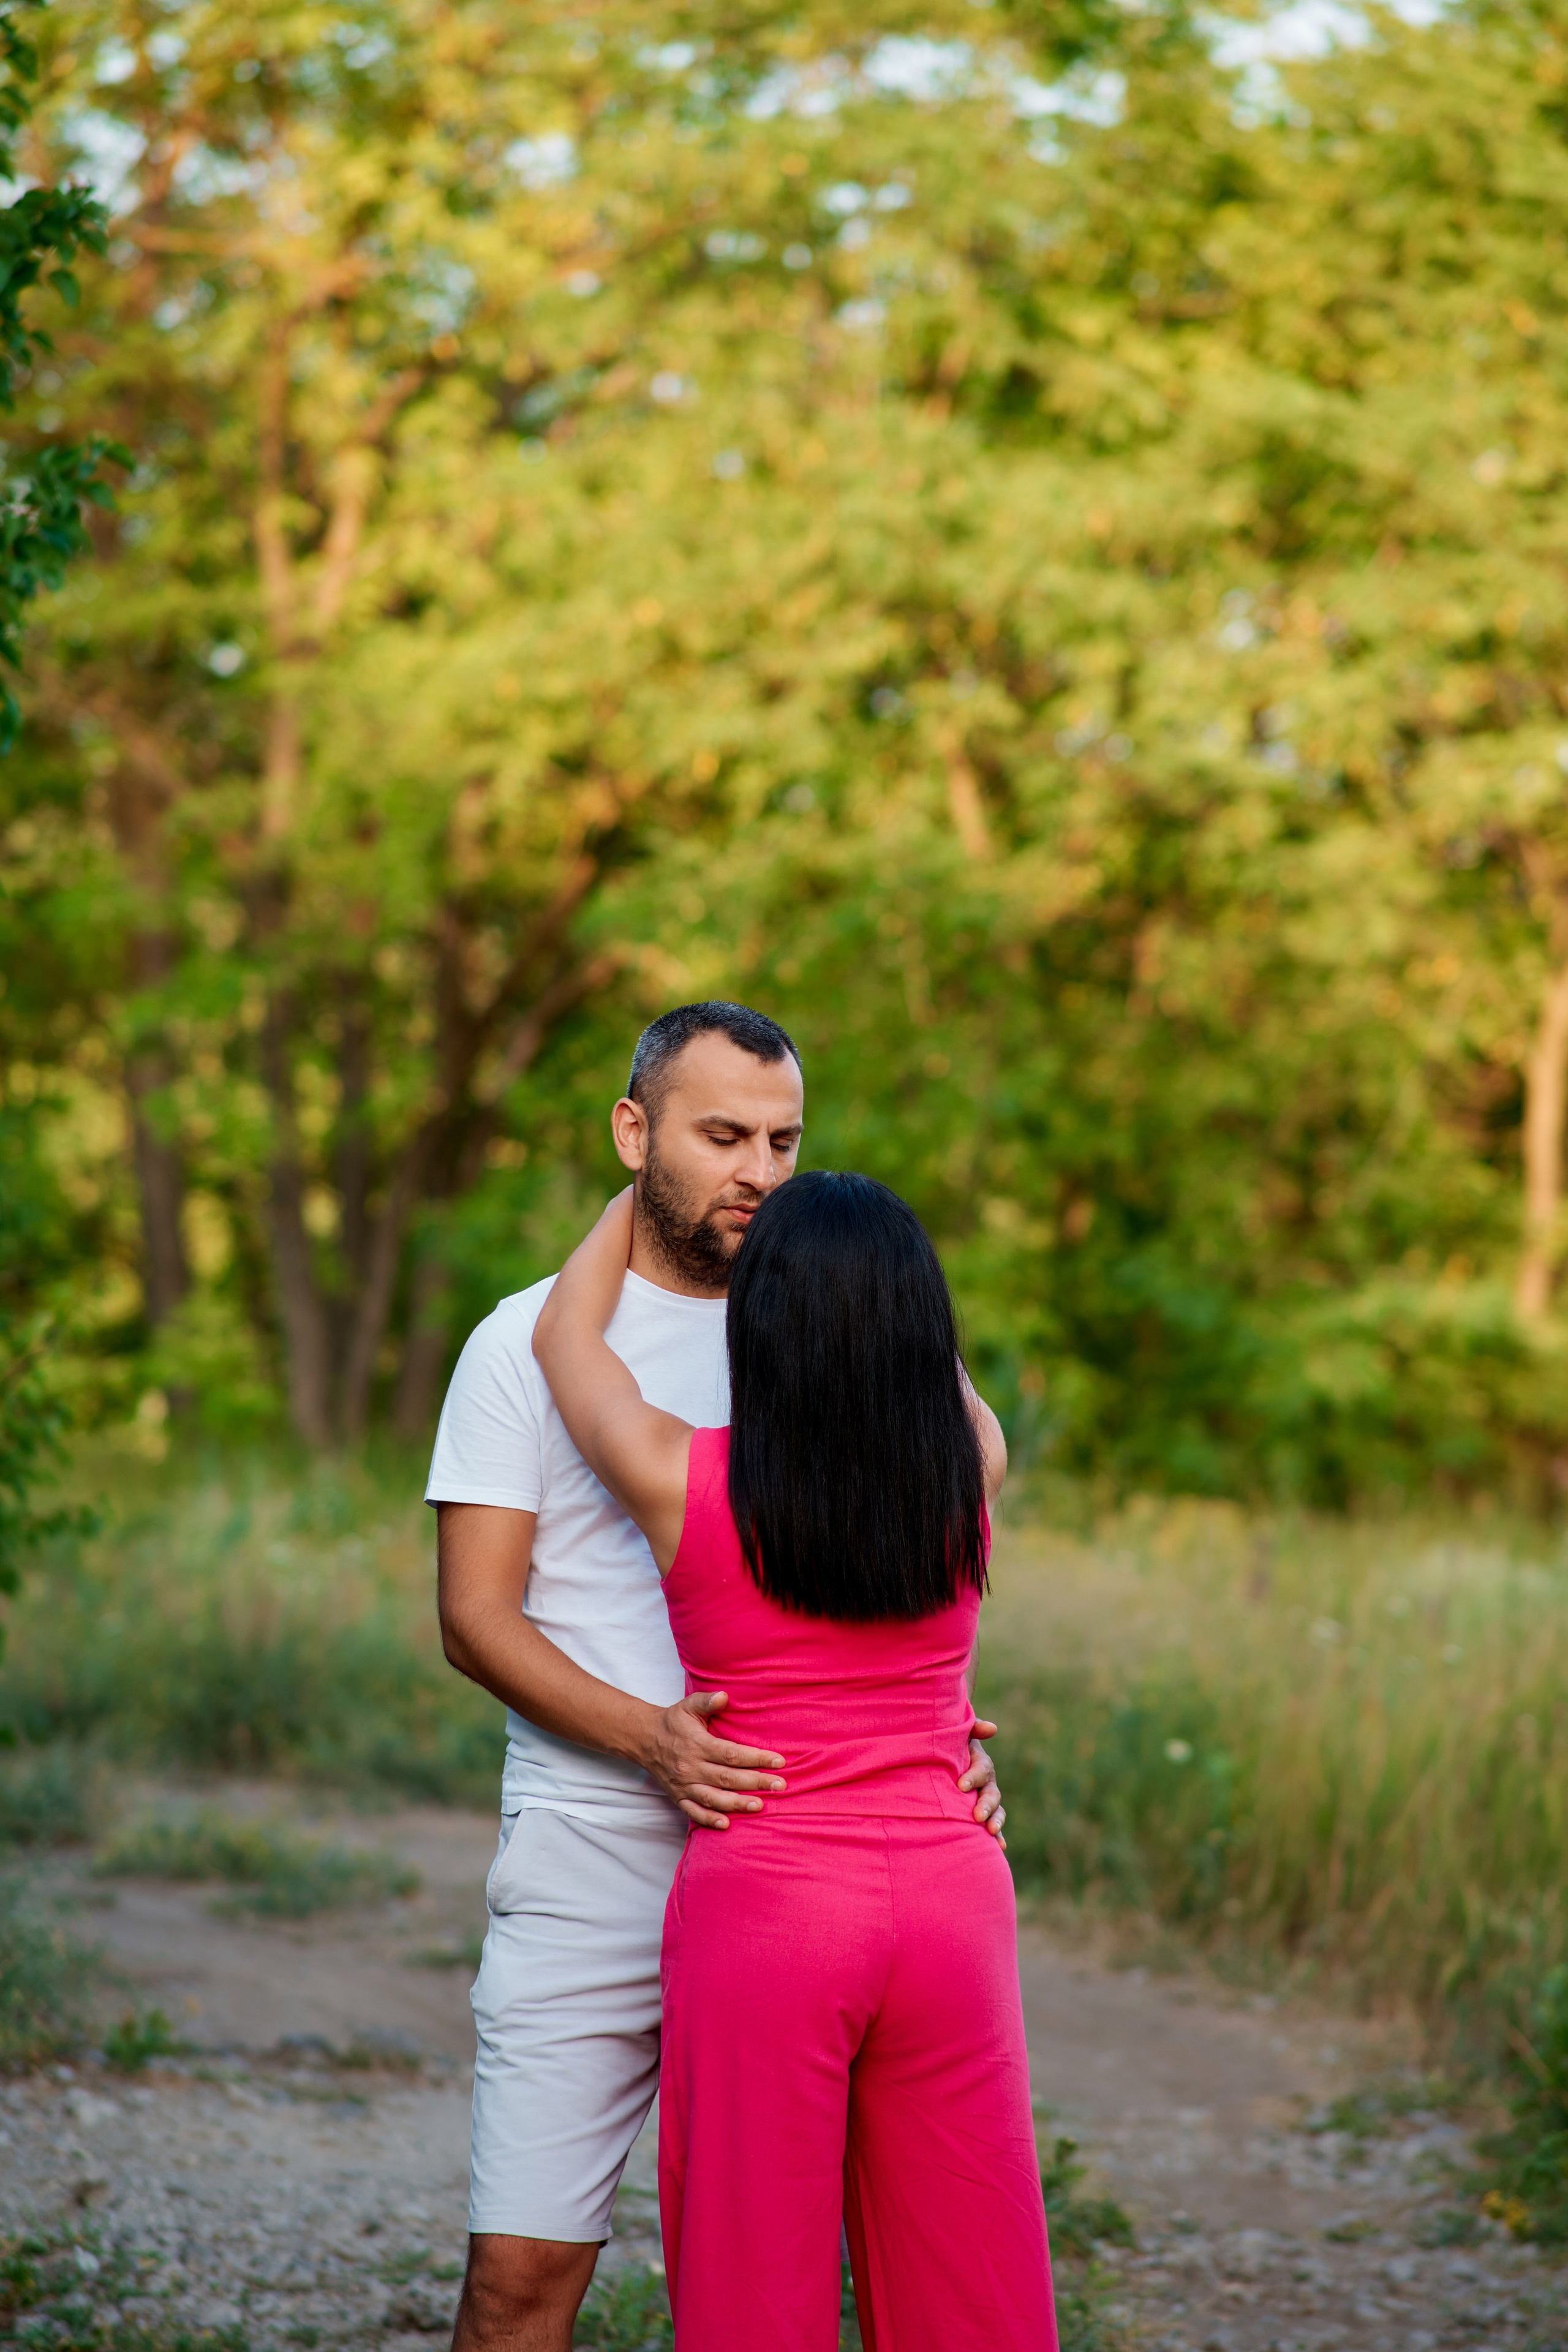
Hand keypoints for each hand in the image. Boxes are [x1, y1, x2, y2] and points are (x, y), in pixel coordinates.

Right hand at [636, 1691, 785, 1830]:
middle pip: (728, 1778)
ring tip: (759, 1805)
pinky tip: (726, 1824)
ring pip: (713, 1798)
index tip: (778, 1761)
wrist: (644, 1739)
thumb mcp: (688, 1705)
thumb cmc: (673, 1722)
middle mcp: (691, 1767)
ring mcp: (684, 1785)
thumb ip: (707, 1701)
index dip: (756, 1758)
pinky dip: (709, 1820)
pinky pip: (694, 1812)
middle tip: (780, 1785)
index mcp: (697, 1744)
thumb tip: (724, 1695)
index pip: (731, 1754)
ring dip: (737, 1803)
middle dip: (756, 1782)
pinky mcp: (677, 1797)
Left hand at [960, 1719, 1005, 1846]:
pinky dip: (997, 1836)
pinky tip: (999, 1848)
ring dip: (995, 1821)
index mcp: (980, 1762)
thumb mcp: (959, 1733)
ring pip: (996, 1811)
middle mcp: (986, 1782)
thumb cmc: (948, 1745)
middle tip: (977, 1816)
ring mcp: (985, 1800)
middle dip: (986, 1805)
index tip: (960, 1786)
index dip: (973, 1777)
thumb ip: (973, 1728)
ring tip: (990, 1831)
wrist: (940, 1760)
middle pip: (991, 1794)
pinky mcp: (982, 1814)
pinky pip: (992, 1826)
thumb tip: (992, 1728)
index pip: (981, 1769)